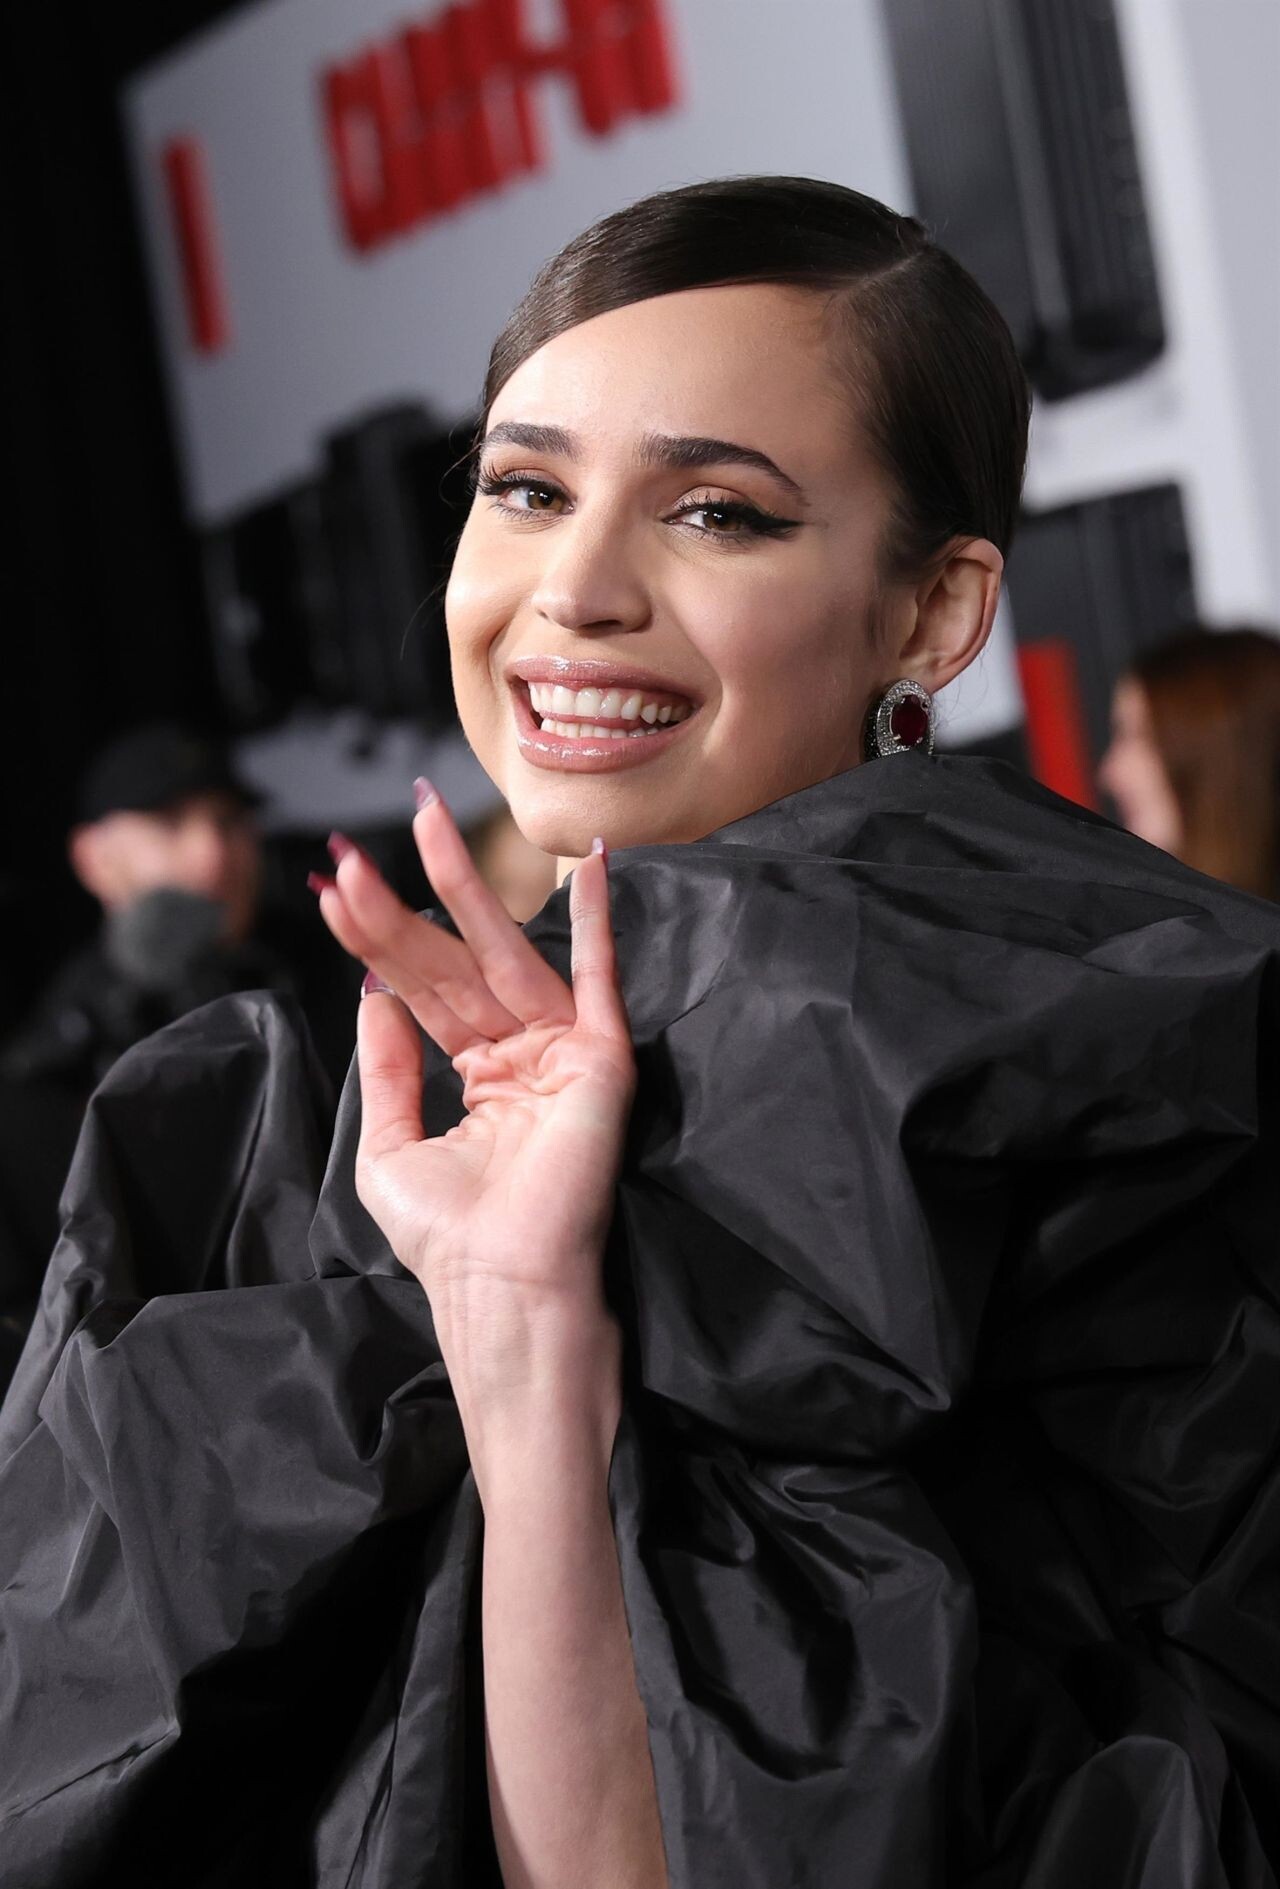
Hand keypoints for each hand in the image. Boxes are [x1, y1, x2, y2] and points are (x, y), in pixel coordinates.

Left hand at [313, 787, 634, 1416]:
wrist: (504, 1294)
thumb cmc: (451, 1240)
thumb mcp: (392, 1148)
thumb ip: (389, 1068)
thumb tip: (372, 996)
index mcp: (479, 1074)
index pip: (421, 989)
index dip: (375, 940)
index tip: (331, 887)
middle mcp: (522, 1052)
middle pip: (452, 961)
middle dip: (401, 905)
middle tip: (352, 850)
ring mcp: (562, 1050)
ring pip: (504, 953)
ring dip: (464, 888)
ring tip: (424, 823)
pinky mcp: (600, 1060)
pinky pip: (600, 978)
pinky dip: (599, 921)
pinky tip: (590, 861)